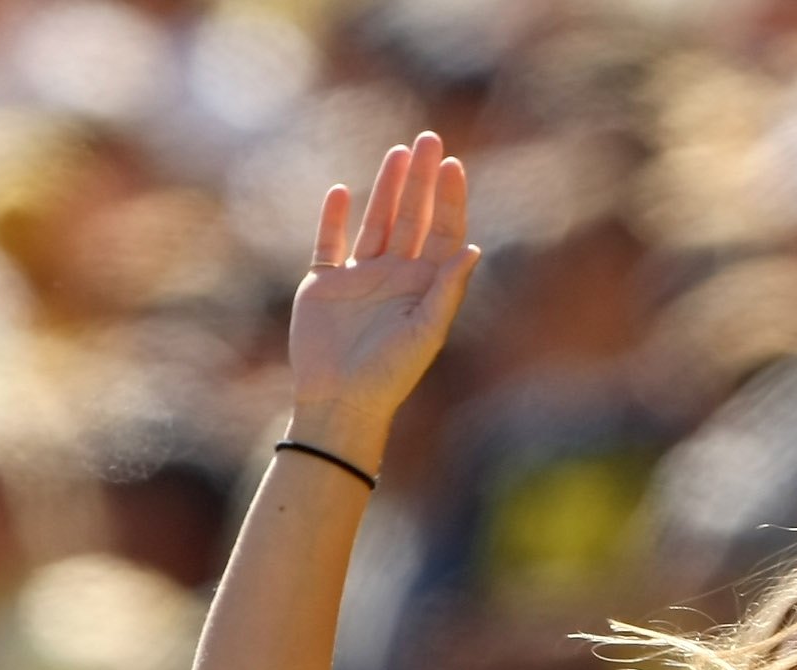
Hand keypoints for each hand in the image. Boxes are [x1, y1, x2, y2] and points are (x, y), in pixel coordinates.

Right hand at [286, 133, 478, 463]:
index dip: (448, 199)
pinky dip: (333, 219)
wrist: (339, 403)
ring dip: (386, 188)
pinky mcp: (324, 285)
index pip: (441, 232)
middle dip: (421, 180)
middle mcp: (395, 277)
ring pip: (376, 221)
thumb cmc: (389, 376)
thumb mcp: (425, 333)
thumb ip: (447, 290)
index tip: (453, 166)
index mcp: (423, 287)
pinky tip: (339, 192)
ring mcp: (359, 279)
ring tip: (397, 152)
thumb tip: (472, 247)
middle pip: (411, 217)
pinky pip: (329, 244)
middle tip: (429, 139)